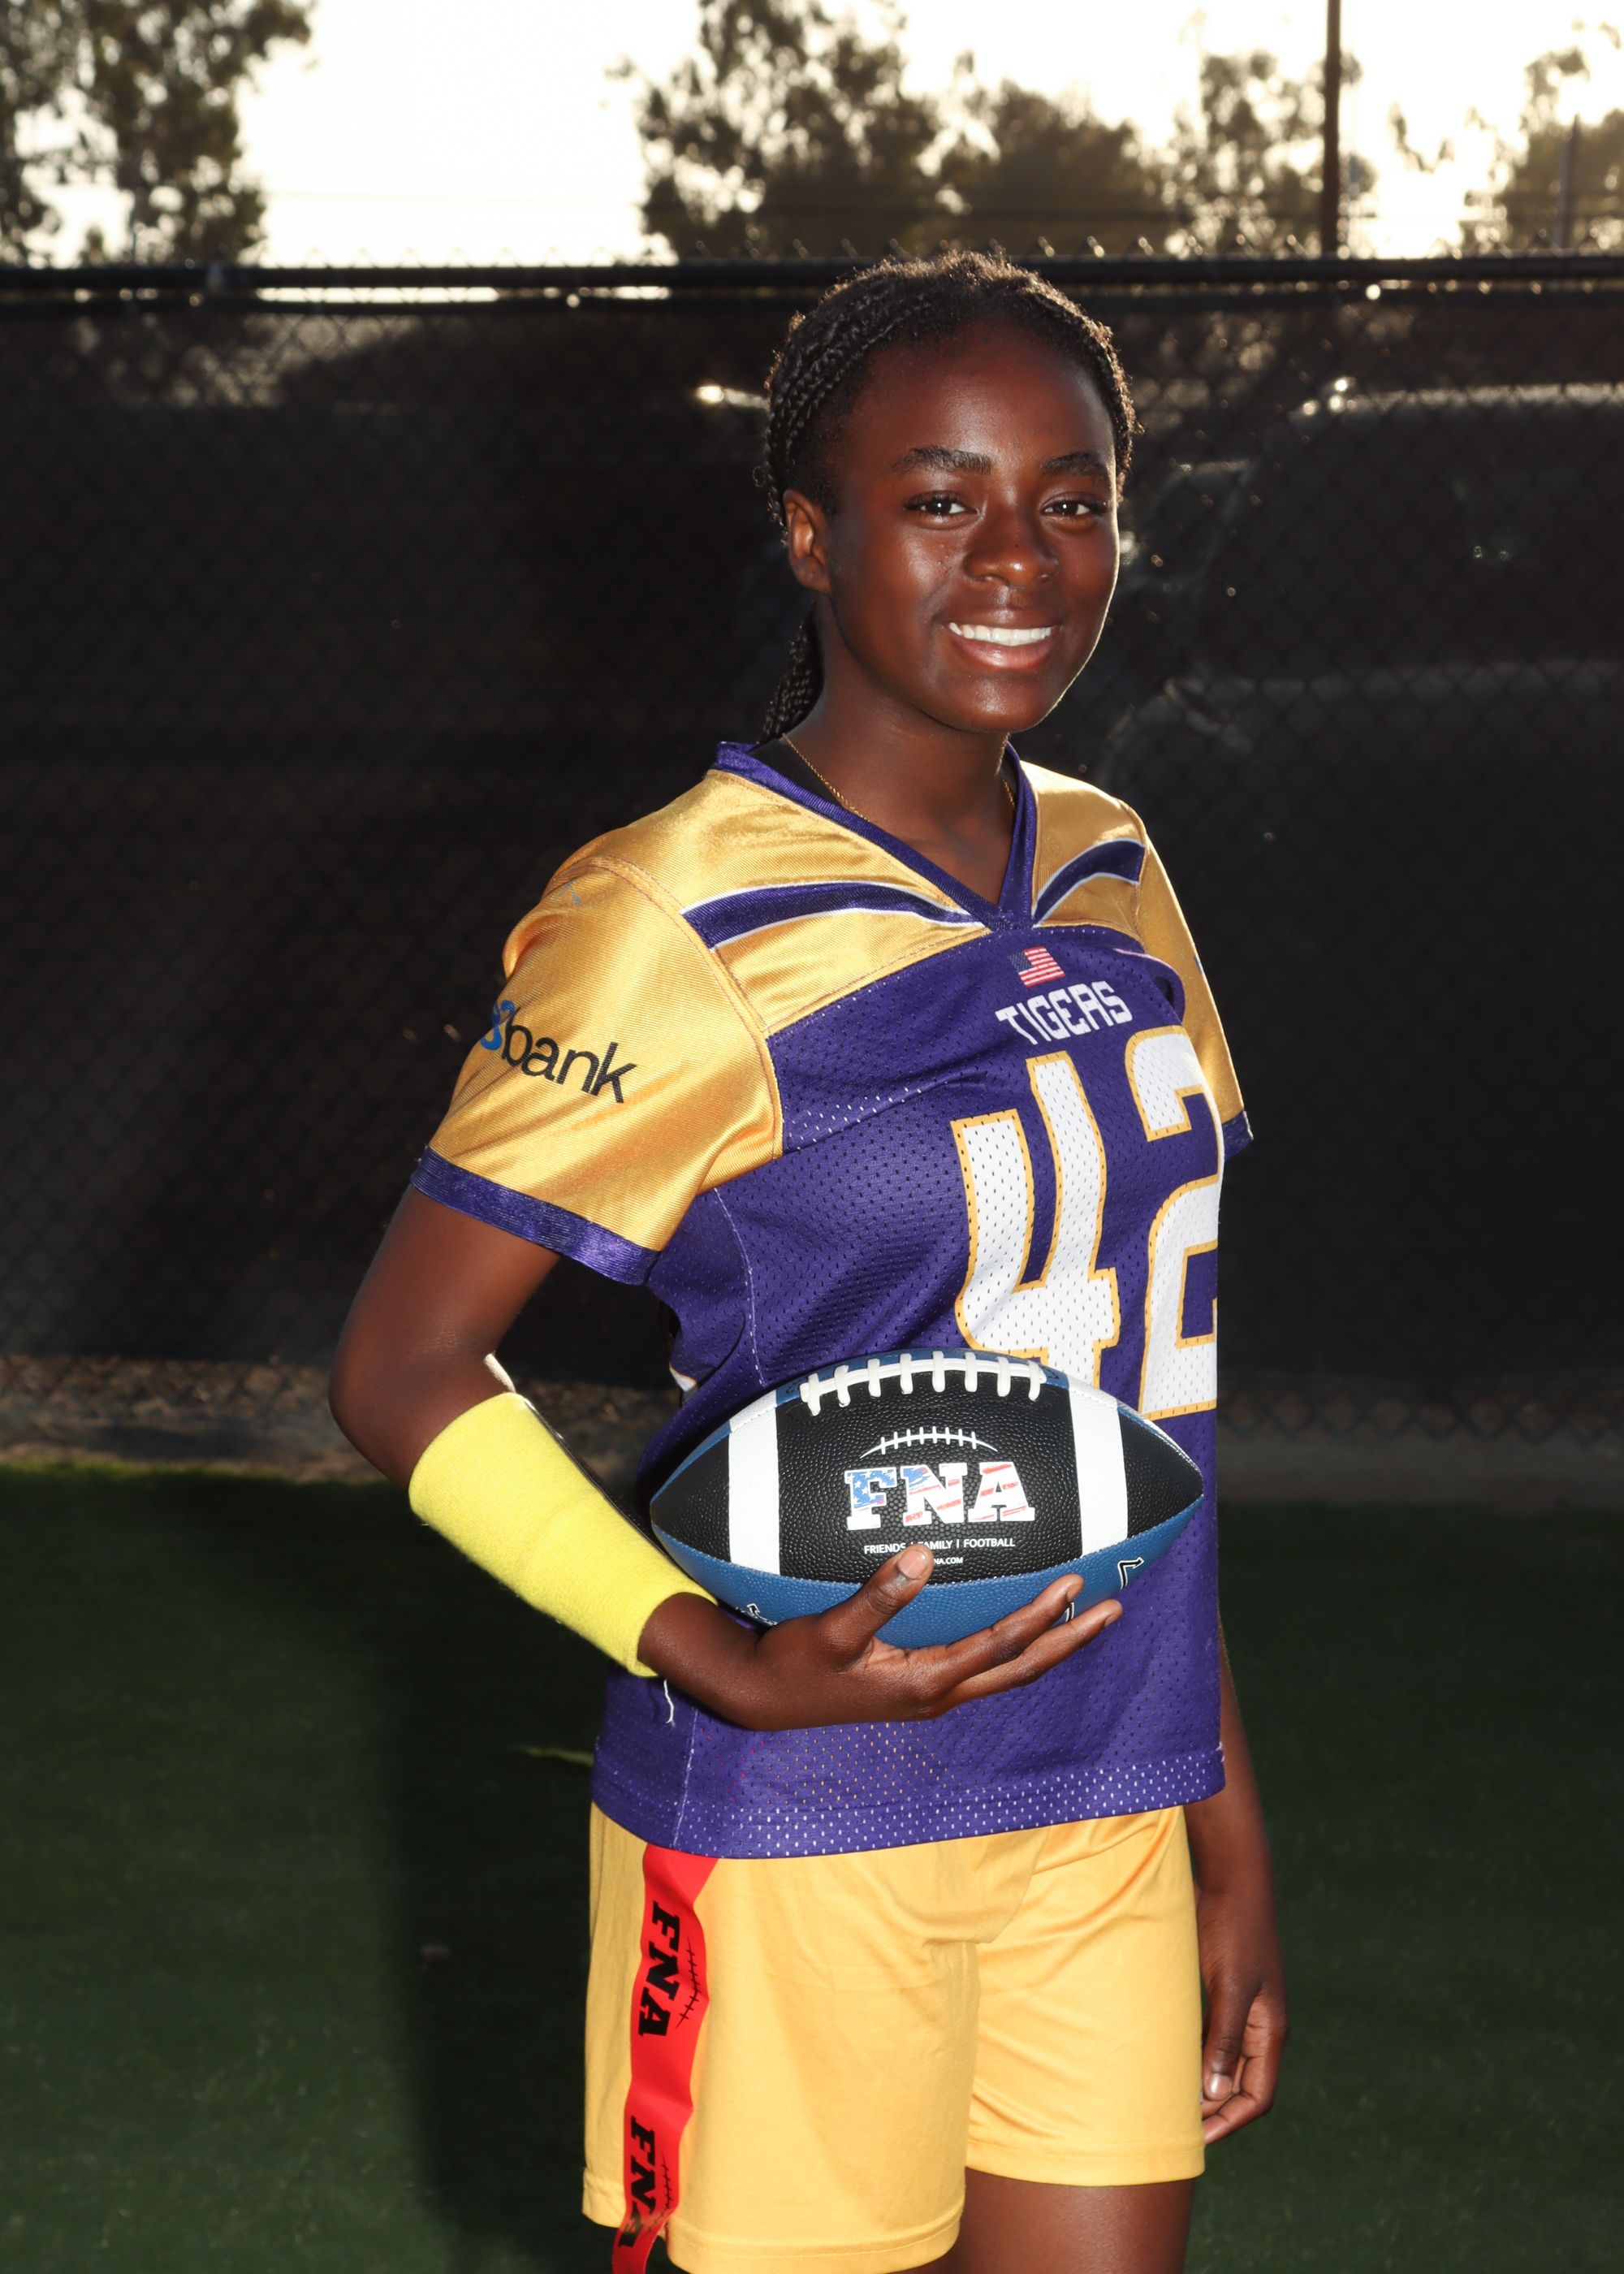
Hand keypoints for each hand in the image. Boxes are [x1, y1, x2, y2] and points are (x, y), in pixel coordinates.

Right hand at [637, 1544, 1120, 1731]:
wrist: (763, 1696)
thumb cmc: (794, 1662)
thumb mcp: (830, 1628)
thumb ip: (878, 1596)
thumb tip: (924, 1554)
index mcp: (924, 1682)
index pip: (1000, 1647)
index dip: (1041, 1616)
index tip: (1075, 1583)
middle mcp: (938, 1694)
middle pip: (1022, 1669)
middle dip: (1070, 1639)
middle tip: (1113, 1609)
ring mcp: (932, 1695)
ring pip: (1009, 1672)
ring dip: (1051, 1645)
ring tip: (1085, 1616)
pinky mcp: (920, 1687)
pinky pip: (985, 1667)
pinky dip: (1017, 1647)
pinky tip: (1026, 1627)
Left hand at [1195, 1870, 1287, 2143]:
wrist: (1231, 1880)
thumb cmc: (1233, 1929)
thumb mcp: (1229, 1984)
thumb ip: (1223, 2037)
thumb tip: (1213, 2094)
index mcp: (1269, 2031)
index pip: (1257, 2097)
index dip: (1230, 2121)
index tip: (1197, 2137)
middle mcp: (1259, 2027)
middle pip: (1240, 2087)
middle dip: (1213, 2112)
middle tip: (1175, 2128)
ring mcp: (1242, 2010)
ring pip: (1223, 2064)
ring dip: (1201, 2086)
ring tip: (1168, 2104)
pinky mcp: (1223, 1993)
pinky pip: (1211, 2039)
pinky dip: (1194, 2057)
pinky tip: (1168, 2064)